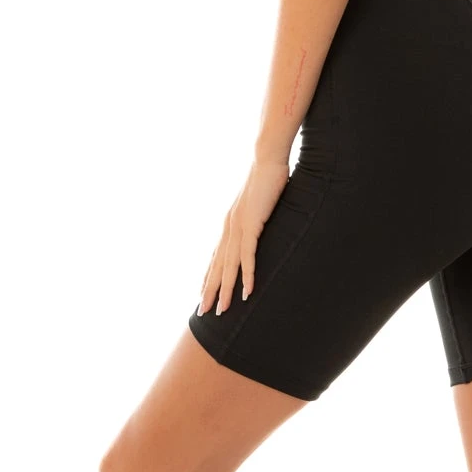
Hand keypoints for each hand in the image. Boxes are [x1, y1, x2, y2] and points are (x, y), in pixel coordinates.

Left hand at [197, 153, 290, 316]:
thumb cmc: (267, 178)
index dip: (209, 276)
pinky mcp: (251, 224)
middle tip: (204, 312)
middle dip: (210, 290)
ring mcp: (238, 226)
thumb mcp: (259, 203)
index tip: (204, 294)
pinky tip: (246, 292)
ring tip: (222, 310)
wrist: (267, 159)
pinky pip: (248, 255)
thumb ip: (257, 217)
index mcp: (229, 223)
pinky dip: (247, 274)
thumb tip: (261, 224)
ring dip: (226, 290)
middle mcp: (229, 227)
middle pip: (217, 266)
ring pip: (229, 266)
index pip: (216, 256)